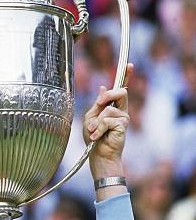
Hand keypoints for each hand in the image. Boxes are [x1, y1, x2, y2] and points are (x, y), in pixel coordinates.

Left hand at [84, 64, 132, 179]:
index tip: (129, 64)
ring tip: (93, 132)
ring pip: (109, 109)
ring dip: (96, 121)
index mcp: (113, 106)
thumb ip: (97, 104)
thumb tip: (102, 87)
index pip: (121, 88)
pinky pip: (107, 120)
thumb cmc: (93, 138)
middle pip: (120, 91)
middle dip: (107, 96)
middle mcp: (121, 110)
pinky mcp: (123, 126)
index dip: (126, 76)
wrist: (98, 155)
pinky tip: (97, 137)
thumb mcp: (90, 118)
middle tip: (98, 105)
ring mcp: (123, 118)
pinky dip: (98, 128)